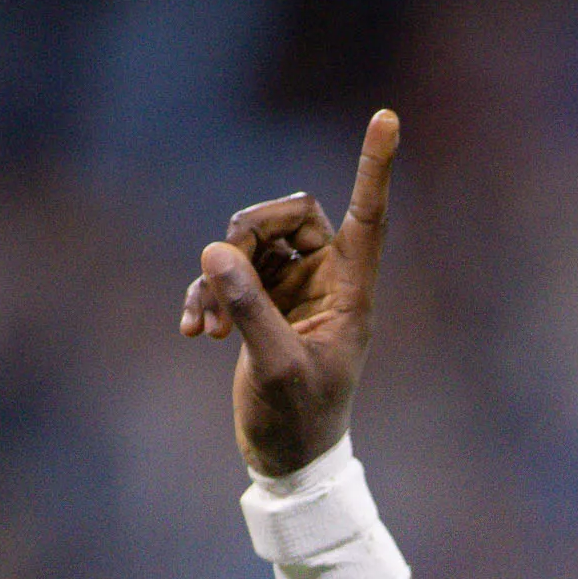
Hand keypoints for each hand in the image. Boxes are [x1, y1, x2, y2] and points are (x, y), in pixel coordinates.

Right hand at [180, 108, 397, 476]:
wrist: (287, 461)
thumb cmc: (300, 421)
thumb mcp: (275, 367)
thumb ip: (248, 308)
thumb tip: (215, 248)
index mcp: (353, 292)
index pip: (367, 216)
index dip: (374, 167)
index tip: (386, 117)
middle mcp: (326, 281)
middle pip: (286, 215)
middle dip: (244, 238)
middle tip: (216, 279)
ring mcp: (292, 290)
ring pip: (249, 243)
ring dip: (217, 275)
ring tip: (204, 327)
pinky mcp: (261, 304)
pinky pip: (227, 273)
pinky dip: (205, 294)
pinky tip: (191, 332)